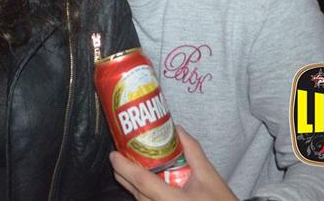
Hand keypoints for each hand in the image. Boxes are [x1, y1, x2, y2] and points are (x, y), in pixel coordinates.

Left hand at [110, 127, 237, 200]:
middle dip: (122, 174)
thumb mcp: (209, 175)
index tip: (114, 155)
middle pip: (135, 191)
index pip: (142, 182)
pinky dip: (140, 191)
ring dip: (130, 183)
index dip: (125, 168)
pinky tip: (141, 181)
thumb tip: (177, 129)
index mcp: (172, 199)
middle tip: (117, 156)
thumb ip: (192, 151)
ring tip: (126, 165)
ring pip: (139, 199)